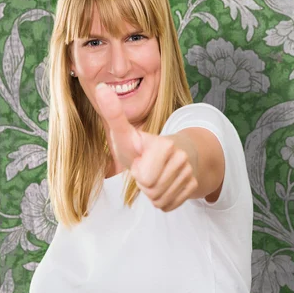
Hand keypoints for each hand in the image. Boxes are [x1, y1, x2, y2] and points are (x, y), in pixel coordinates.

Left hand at [94, 83, 197, 211]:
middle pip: (152, 190)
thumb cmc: (141, 146)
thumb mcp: (124, 133)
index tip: (143, 158)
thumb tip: (100, 87)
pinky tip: (164, 184)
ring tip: (154, 175)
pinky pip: (170, 205)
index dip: (139, 172)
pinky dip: (163, 199)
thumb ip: (113, 113)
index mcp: (165, 144)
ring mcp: (189, 172)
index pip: (145, 178)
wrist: (171, 153)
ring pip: (160, 199)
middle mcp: (181, 158)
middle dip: (144, 184)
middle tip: (147, 168)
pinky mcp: (193, 186)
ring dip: (153, 192)